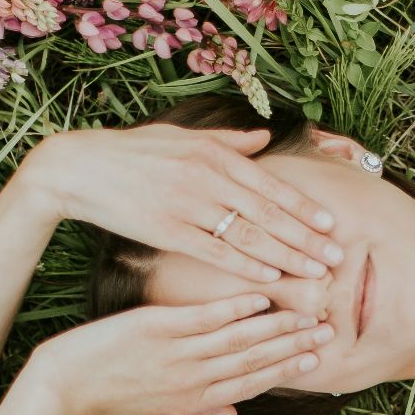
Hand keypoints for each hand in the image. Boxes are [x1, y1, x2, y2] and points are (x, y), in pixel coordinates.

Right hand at [18, 124, 341, 282]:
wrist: (79, 168)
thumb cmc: (133, 153)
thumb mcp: (182, 136)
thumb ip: (228, 141)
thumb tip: (264, 137)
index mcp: (214, 153)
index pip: (270, 184)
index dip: (303, 206)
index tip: (332, 224)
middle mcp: (206, 177)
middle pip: (267, 213)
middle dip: (306, 237)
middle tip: (336, 257)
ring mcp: (187, 204)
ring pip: (247, 235)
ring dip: (285, 256)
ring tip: (314, 273)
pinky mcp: (167, 230)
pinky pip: (214, 252)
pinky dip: (244, 265)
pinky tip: (270, 278)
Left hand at [22, 292, 328, 414]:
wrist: (61, 390)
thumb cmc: (106, 401)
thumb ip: (199, 409)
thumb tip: (233, 414)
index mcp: (195, 402)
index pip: (252, 384)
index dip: (287, 369)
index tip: (317, 357)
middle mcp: (193, 381)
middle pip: (255, 362)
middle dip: (295, 346)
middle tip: (329, 331)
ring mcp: (177, 355)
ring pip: (238, 341)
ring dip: (277, 328)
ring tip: (308, 313)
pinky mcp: (157, 330)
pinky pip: (203, 319)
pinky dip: (233, 309)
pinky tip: (260, 298)